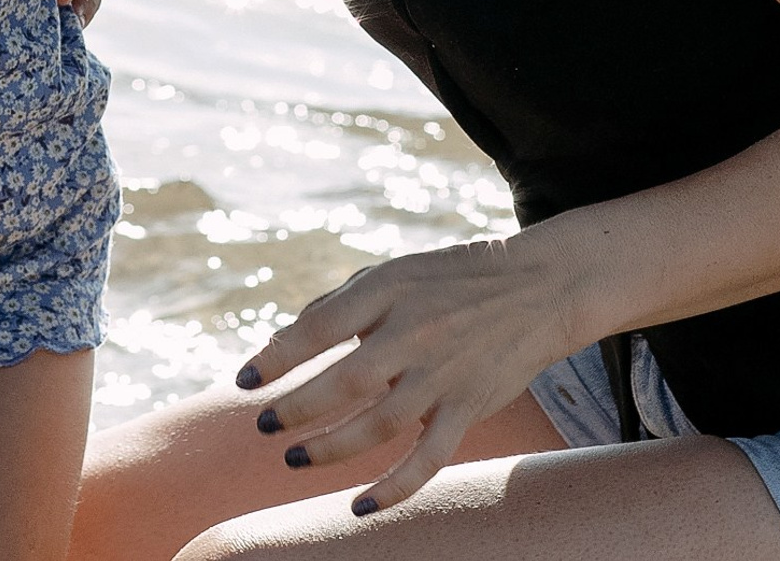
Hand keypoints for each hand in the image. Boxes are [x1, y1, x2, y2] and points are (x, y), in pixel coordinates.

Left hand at [236, 235, 579, 513]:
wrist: (536, 288)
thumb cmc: (447, 278)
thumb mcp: (392, 273)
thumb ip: (342, 304)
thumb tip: (290, 343)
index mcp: (387, 290)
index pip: (319, 327)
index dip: (276, 356)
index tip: (243, 381)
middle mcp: (414, 332)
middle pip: (344, 381)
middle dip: (296, 408)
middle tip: (263, 425)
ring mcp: (443, 374)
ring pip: (379, 425)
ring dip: (331, 448)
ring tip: (293, 457)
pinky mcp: (468, 407)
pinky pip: (427, 458)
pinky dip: (394, 488)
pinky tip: (360, 506)